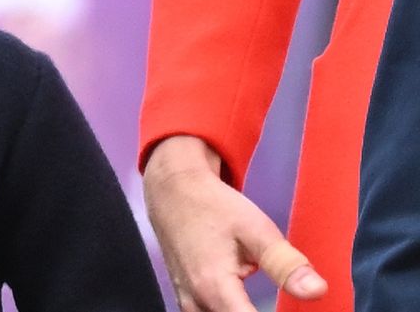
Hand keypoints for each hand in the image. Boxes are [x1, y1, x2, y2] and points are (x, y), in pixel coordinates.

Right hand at [143, 136, 327, 310]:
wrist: (171, 190)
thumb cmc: (213, 206)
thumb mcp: (255, 229)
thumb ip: (285, 263)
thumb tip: (318, 291)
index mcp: (215, 288)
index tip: (293, 310)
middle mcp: (196, 302)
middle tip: (281, 302)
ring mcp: (186, 301)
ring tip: (260, 302)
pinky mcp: (184, 297)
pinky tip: (242, 303)